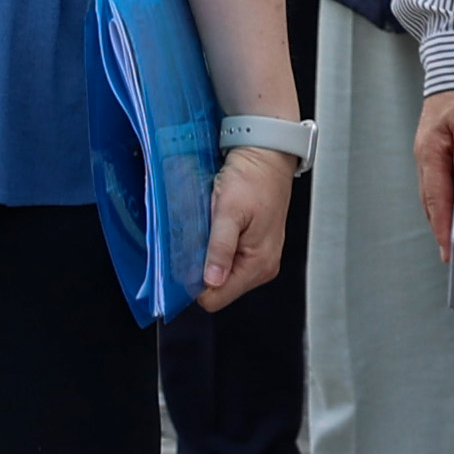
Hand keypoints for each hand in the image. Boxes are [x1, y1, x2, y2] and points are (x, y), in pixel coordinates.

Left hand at [199, 143, 297, 315]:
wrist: (267, 155)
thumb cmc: (253, 178)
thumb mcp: (229, 211)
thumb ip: (220, 248)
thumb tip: (212, 280)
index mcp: (259, 264)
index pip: (217, 298)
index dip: (197, 283)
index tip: (186, 261)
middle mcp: (263, 266)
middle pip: (219, 288)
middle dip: (203, 268)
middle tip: (199, 238)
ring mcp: (260, 257)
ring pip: (222, 273)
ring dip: (209, 256)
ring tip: (209, 228)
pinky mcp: (254, 246)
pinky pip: (228, 258)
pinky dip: (217, 247)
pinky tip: (217, 227)